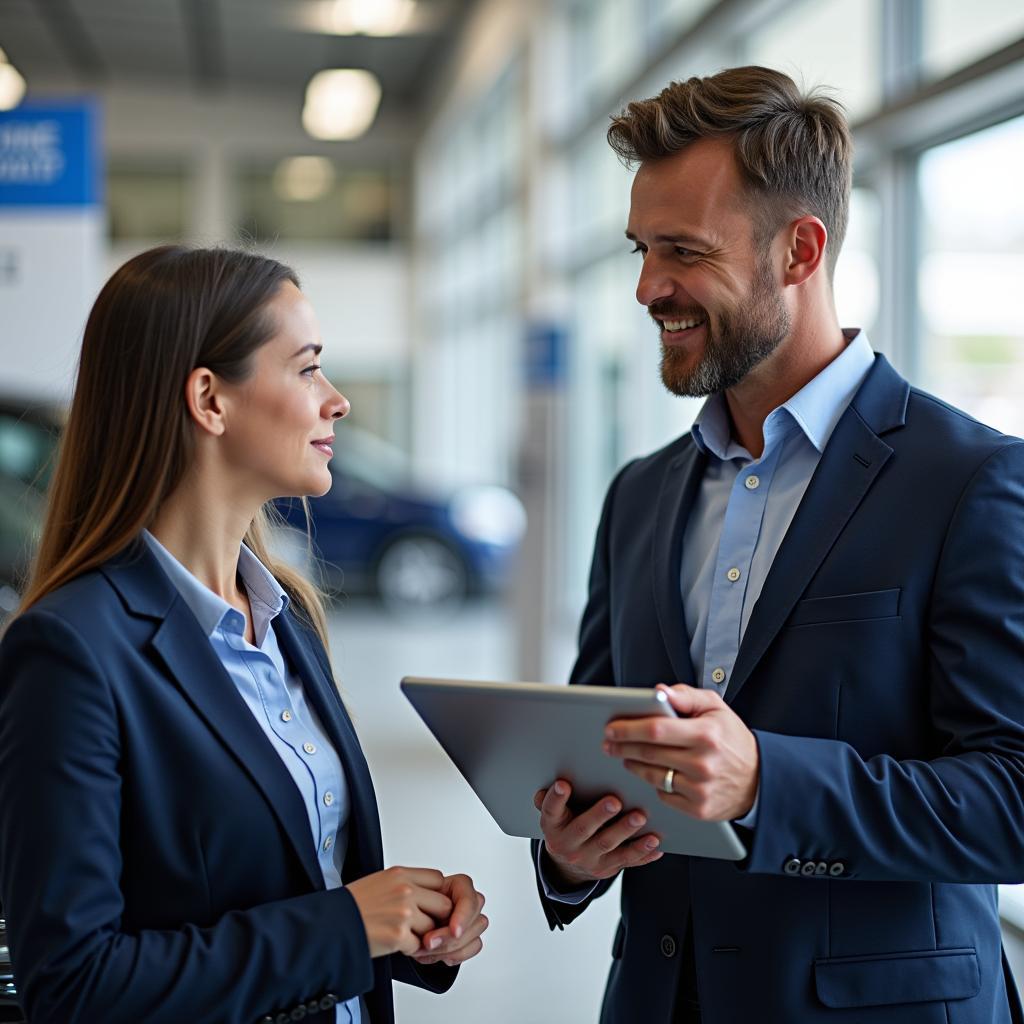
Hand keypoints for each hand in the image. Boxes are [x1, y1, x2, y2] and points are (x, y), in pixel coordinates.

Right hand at [348, 866, 453, 957]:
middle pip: (443, 905)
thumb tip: (426, 893)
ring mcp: (403, 913)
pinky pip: (418, 946)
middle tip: (421, 924)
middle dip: (435, 917)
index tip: (430, 903)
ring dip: (421, 935)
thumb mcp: (380, 880)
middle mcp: (405, 890)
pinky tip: (394, 943)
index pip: (438, 879)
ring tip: (403, 934)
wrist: (330, 924)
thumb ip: (405, 883)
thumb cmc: (352, 904)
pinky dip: (408, 949)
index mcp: (400, 874)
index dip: (436, 893)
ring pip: (432, 928)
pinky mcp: (398, 935)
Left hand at [411, 873, 488, 966]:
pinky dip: (452, 956)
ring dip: (448, 949)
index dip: (463, 917)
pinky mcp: (471, 939)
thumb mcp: (413, 907)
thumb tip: (431, 942)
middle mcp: (469, 902)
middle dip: (450, 938)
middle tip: (428, 944)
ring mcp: (471, 921)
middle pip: (475, 922)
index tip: (453, 931)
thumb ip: (424, 919)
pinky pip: (471, 950)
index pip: (470, 900)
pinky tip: (435, 953)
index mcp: (460, 885)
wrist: (407, 921)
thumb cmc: (410, 907)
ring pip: (474, 939)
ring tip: (425, 950)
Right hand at [533, 779, 662, 886]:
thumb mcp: (554, 814)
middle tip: (615, 801)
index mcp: (553, 826)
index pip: (551, 811)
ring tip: (641, 818)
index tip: (564, 784)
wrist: (569, 864)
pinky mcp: (608, 868)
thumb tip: (557, 782)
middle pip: (584, 829)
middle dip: (600, 815)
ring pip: (608, 845)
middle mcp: (568, 845)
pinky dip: (643, 853)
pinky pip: (627, 861)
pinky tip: (655, 844)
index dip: (556, 798)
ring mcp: (589, 859)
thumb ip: (552, 798)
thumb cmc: (566, 825)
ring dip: (625, 832)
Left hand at [604, 684, 758, 820]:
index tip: (611, 727)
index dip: (628, 729)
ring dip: (632, 764)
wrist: (759, 780)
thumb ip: (686, 695)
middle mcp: (703, 763)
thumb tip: (658, 691)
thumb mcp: (715, 707)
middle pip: (648, 753)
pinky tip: (652, 773)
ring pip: (652, 775)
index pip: (656, 730)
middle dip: (622, 746)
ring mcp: (700, 789)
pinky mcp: (698, 810)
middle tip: (608, 742)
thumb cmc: (731, 738)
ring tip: (624, 755)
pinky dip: (654, 783)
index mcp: (706, 734)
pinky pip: (664, 794)